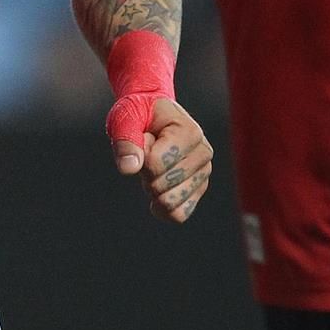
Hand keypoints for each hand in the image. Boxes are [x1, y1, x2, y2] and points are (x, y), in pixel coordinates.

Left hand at [109, 96, 210, 221]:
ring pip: (170, 203)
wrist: (153, 116)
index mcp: (190, 131)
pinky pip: (179, 214)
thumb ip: (125, 140)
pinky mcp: (199, 188)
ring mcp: (204, 172)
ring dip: (152, 190)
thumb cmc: (140, 115)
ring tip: (155, 168)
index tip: (144, 138)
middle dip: (144, 175)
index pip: (155, 163)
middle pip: (161, 186)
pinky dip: (162, 209)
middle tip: (148, 154)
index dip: (139, 156)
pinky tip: (156, 193)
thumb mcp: (126, 118)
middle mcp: (203, 152)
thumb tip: (129, 169)